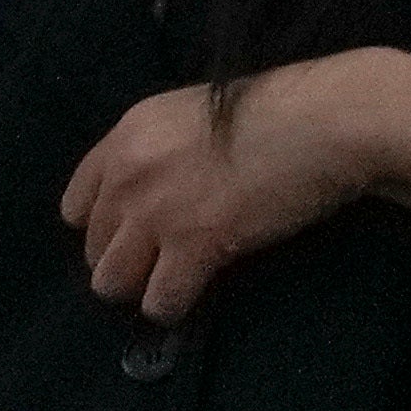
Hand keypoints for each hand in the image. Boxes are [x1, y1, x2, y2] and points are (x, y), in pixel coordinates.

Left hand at [63, 49, 410, 323]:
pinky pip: (160, 299)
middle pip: (94, 247)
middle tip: (166, 258)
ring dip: (144, 285)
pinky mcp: (194, 245)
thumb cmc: (286, 107)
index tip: (138, 229)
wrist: (334, 118)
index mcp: (128, 133)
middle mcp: (129, 174)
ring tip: (176, 280)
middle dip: (127, 257)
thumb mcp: (203, 112)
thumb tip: (159, 189)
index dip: (107, 223)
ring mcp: (157, 212)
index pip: (77, 204)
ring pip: (112, 282)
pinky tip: (196, 293)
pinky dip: (176, 304)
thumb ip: (166, 149)